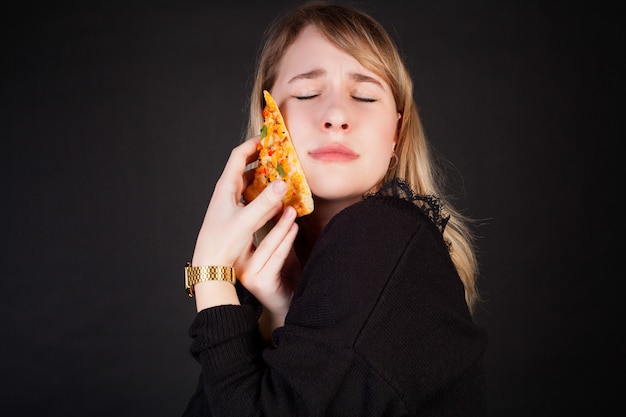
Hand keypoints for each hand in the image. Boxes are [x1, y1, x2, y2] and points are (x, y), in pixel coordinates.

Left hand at [191, 138, 294, 309]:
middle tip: (279, 157)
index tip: (269, 138)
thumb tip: (283, 183)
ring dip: (265, 179)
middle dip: (263, 161)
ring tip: (282, 176)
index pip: (239, 156)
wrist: (210, 265)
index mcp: (226, 187)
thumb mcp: (246, 220)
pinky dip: (264, 196)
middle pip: (246, 168)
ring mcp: (231, 205)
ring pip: (250, 184)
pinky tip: (276, 202)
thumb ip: (266, 202)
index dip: (253, 144)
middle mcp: (228, 193)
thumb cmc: (223, 242)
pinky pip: (252, 199)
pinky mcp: (236, 216)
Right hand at [235, 206, 299, 342]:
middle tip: (281, 197)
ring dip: (281, 226)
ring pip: (268, 245)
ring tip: (291, 211)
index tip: (269, 192)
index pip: (246, 228)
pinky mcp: (260, 282)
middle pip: (254, 233)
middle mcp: (240, 264)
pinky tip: (294, 229)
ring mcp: (248, 275)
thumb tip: (281, 203)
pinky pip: (276, 257)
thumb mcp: (278, 248)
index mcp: (240, 254)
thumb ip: (275, 231)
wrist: (290, 304)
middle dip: (269, 214)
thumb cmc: (285, 275)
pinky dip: (286, 241)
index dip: (258, 210)